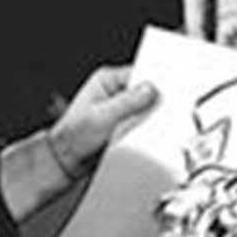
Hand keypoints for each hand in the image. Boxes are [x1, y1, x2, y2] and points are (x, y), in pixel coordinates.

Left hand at [46, 65, 157, 180]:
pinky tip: (148, 137)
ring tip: (150, 128)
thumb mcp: (101, 117)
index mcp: (106, 80)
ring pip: (145, 110)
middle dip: (154, 102)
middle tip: (162, 113)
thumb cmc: (74, 137)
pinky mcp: (124, 125)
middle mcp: (113, 92)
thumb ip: (127, 102)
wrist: (66, 162)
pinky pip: (142, 125)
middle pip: (145, 92)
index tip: (169, 92)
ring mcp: (120, 109)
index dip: (155, 82)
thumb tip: (150, 89)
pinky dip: (147, 131)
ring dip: (151, 119)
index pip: (139, 73)